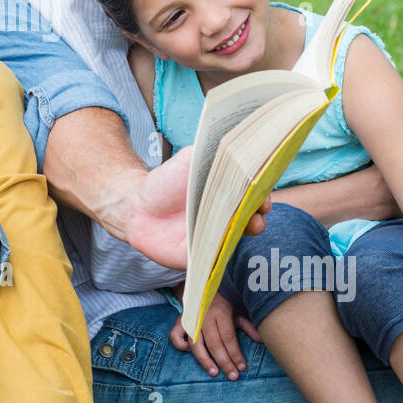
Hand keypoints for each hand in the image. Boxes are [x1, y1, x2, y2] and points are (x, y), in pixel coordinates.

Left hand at [125, 146, 269, 268]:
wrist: (139, 207)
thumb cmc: (167, 181)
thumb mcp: (191, 159)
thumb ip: (212, 152)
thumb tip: (238, 145)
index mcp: (228, 194)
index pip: (254, 193)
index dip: (262, 191)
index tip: (264, 189)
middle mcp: (227, 217)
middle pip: (254, 216)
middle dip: (261, 211)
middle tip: (260, 207)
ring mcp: (217, 238)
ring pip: (241, 237)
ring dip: (250, 230)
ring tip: (251, 223)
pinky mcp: (203, 257)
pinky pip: (218, 257)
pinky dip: (224, 251)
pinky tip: (224, 242)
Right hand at [169, 290, 259, 379]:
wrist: (202, 288)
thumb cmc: (221, 305)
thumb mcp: (236, 313)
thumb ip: (248, 327)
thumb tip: (262, 340)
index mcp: (221, 313)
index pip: (229, 338)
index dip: (235, 354)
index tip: (242, 367)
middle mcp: (205, 317)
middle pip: (214, 343)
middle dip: (224, 362)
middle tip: (232, 376)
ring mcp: (191, 320)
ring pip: (195, 343)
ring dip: (204, 359)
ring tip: (214, 372)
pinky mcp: (179, 322)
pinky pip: (175, 336)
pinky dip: (180, 345)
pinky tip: (189, 354)